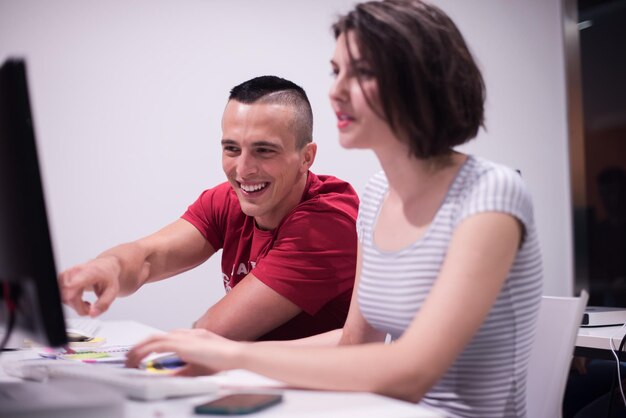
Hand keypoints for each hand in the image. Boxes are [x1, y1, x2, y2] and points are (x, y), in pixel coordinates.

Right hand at [58, 257, 120, 316]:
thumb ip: (103, 304)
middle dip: (79, 307)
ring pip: (63, 298)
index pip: (74, 284)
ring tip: (87, 303)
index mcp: (89, 273)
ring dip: (75, 305)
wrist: (104, 266)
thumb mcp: (113, 291)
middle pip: (68, 296)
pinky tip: (79, 298)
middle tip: (91, 308)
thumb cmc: (108, 276)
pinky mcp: (61, 279)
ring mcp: (67, 274)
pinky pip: (61, 295)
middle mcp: (75, 272)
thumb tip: (92, 314)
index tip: (71, 301)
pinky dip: (70, 301)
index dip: (69, 294)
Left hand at [125, 328, 242, 374]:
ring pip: (154, 339)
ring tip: (129, 359)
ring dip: (139, 349)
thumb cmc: (222, 361)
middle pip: (157, 336)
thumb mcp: (197, 369)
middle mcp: (186, 334)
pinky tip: (138, 357)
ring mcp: (183, 337)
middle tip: (130, 357)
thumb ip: (182, 371)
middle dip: (141, 346)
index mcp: (191, 338)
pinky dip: (145, 350)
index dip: (152, 345)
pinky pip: (158, 345)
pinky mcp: (182, 344)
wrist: (234, 355)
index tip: (143, 354)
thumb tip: (168, 377)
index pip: (166, 338)